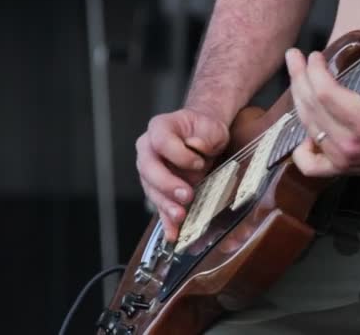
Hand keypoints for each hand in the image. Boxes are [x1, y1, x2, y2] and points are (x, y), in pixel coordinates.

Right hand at [136, 108, 229, 240]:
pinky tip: (172, 233)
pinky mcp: (159, 190)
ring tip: (180, 216)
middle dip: (167, 184)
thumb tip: (196, 146)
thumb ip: (206, 136)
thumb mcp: (211, 127)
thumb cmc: (205, 129)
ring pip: (151, 190)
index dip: (179, 154)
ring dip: (165, 205)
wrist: (203, 136)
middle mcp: (148, 149)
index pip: (161, 141)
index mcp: (159, 128)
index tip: (198, 162)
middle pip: (149, 168)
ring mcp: (150, 171)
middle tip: (186, 195)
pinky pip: (160, 206)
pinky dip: (166, 220)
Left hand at [287, 7, 359, 176]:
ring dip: (299, 103)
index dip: (313, 71)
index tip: (314, 56)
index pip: (324, 93)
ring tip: (298, 82)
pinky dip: (302, 151)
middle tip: (294, 59)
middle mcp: (351, 143)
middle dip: (298, 79)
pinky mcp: (343, 169)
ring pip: (307, 129)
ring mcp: (345, 159)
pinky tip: (305, 133)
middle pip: (310, 108)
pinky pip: (310, 166)